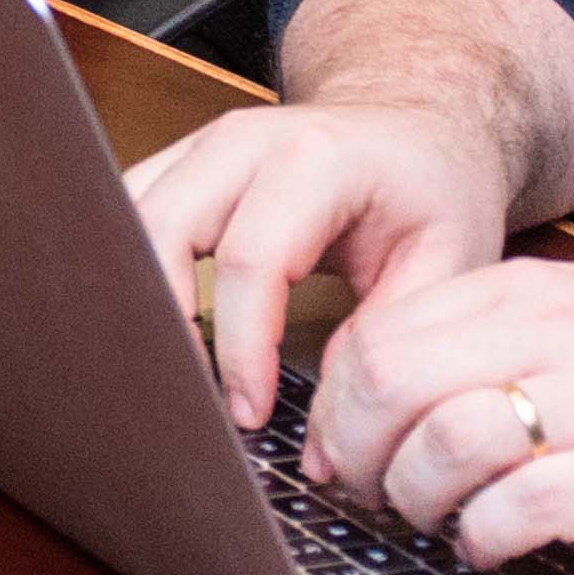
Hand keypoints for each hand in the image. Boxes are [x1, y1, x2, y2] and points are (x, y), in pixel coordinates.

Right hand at [116, 89, 522, 423]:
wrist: (417, 126)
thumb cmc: (433, 190)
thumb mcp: (444, 266)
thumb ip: (383, 350)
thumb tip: (322, 447)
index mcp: (316, 159)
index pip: (250, 261)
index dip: (240, 350)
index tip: (250, 414)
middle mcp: (244, 141)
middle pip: (163, 229)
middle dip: (166, 325)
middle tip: (193, 399)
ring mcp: (204, 146)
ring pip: (129, 216)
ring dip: (137, 296)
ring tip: (169, 372)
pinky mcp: (183, 163)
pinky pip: (129, 212)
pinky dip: (131, 269)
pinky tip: (156, 329)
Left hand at [299, 256, 573, 574]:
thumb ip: (497, 344)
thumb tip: (384, 391)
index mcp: (533, 293)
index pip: (381, 332)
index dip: (337, 405)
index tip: (336, 451)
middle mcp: (557, 333)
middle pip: (389, 381)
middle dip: (355, 452)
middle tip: (368, 493)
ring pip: (442, 443)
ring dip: (416, 499)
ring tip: (437, 519)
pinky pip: (518, 507)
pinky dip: (485, 537)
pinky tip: (496, 544)